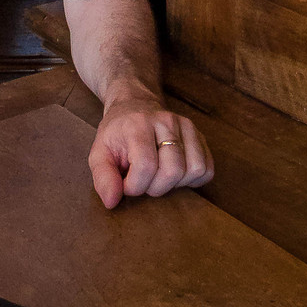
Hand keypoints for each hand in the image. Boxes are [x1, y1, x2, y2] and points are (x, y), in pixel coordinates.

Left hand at [86, 89, 213, 210]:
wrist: (135, 104)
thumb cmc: (117, 133)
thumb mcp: (99, 153)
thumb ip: (102, 178)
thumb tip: (112, 201)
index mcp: (138, 125)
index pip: (146, 166)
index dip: (135, 186)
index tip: (126, 184)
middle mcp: (166, 121)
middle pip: (173, 170)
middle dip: (156, 187)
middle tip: (144, 180)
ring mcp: (186, 126)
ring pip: (194, 169)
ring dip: (176, 184)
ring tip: (160, 176)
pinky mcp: (199, 135)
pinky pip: (207, 168)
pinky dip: (193, 179)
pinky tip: (176, 174)